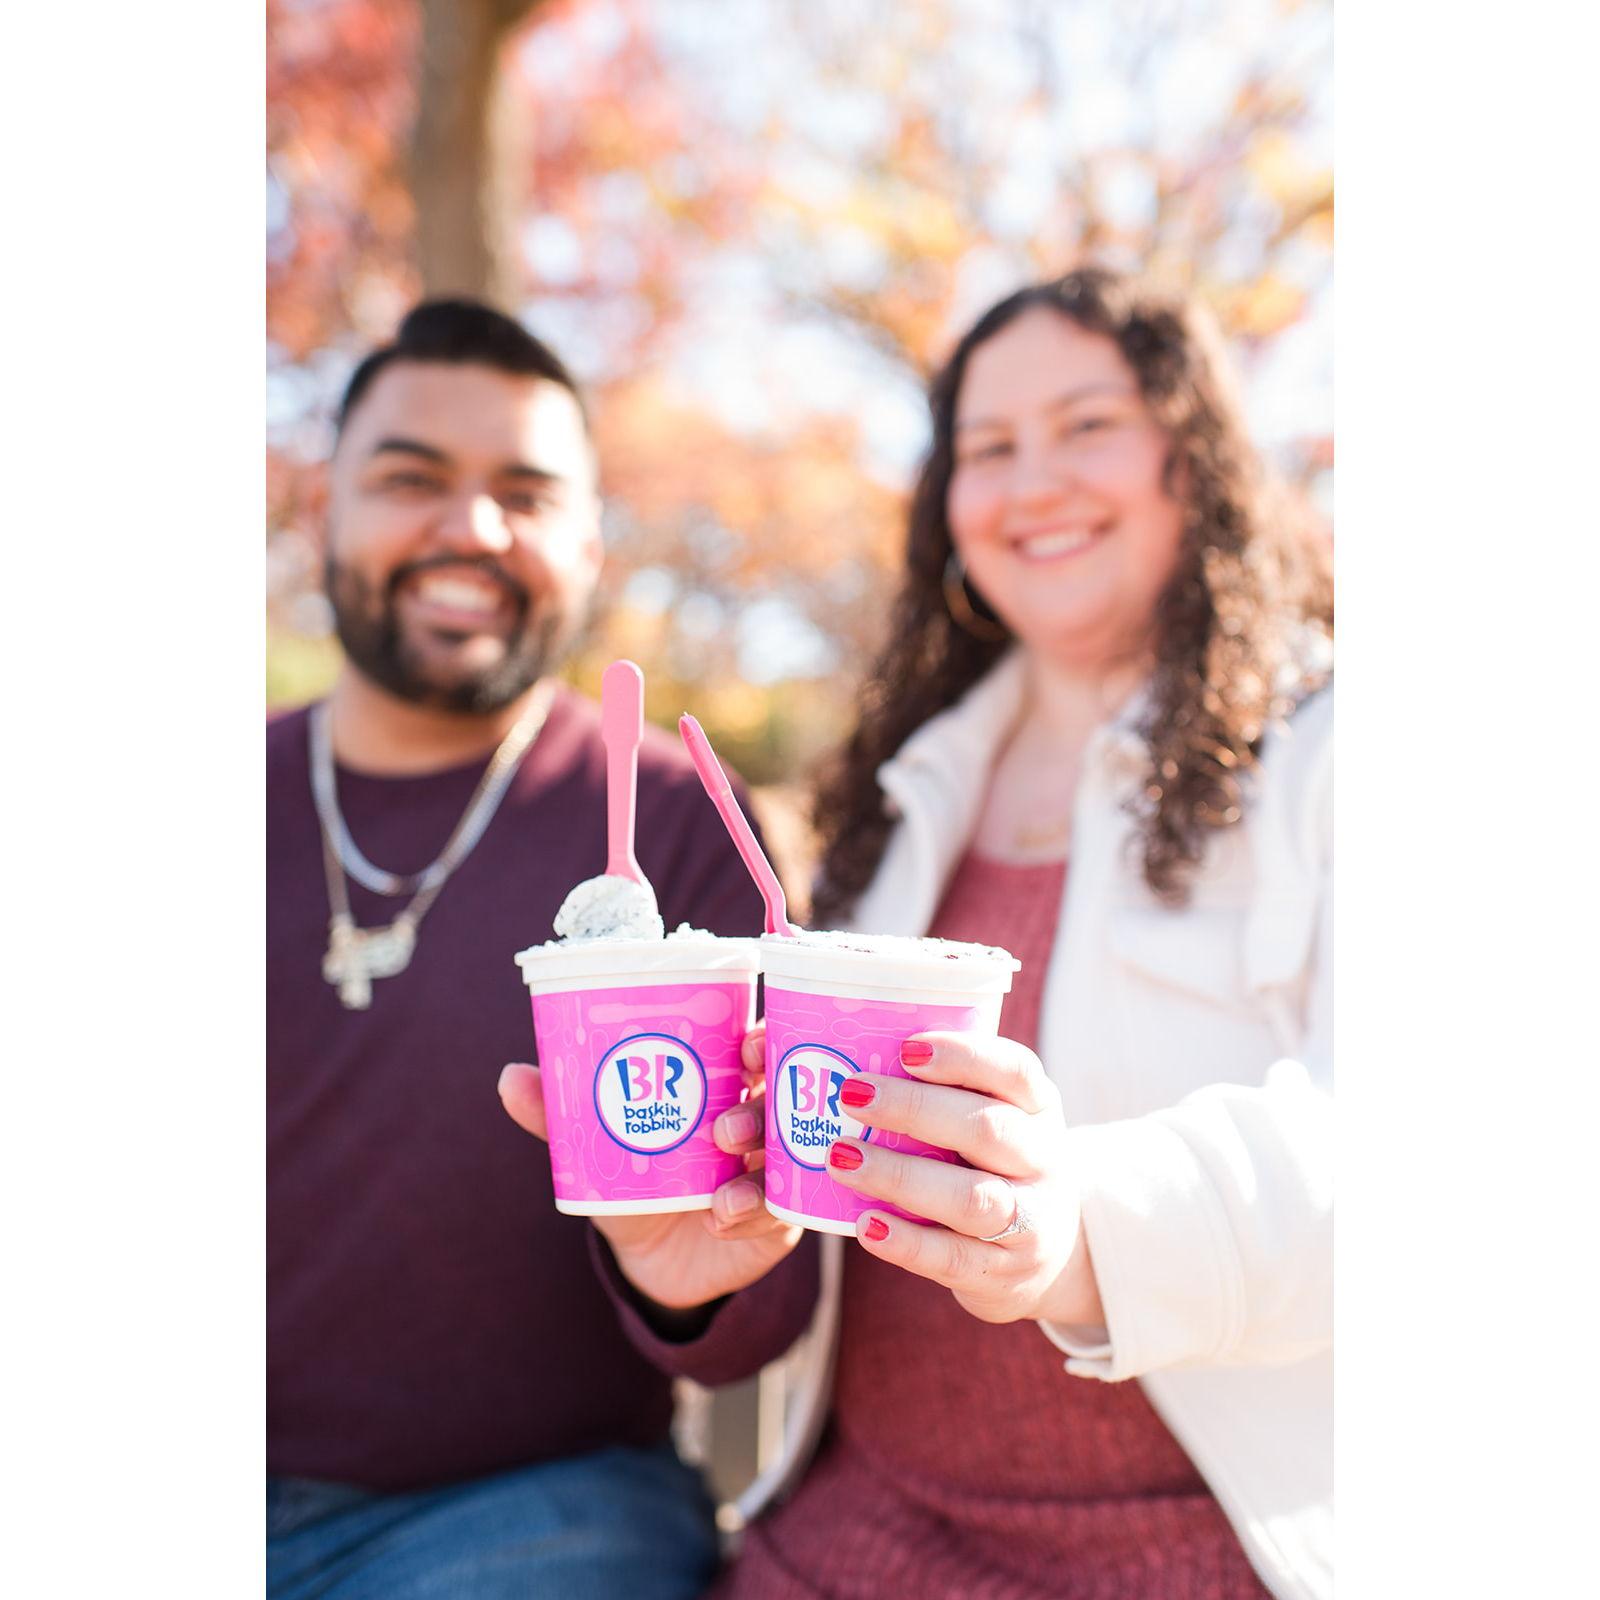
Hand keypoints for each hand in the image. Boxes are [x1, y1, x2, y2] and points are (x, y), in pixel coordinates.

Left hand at [498, 1021, 800, 1311]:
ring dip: (757, 1153)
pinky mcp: (777, 1219)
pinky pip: (777, 1209)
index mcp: (727, 1086)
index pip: (762, 1048)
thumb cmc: (636, 1183)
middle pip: (783, 1096)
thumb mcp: (598, 1150)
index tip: (748, 1041)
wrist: (653, 1262)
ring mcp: (774, 1170)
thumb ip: (559, 1117)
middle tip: (726, 1124)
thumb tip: (509, 1076)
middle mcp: (760, 1122)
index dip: (765, 1037)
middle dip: (763, 1102)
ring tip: (721, 1171)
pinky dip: (750, 1209)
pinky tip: (720, 1216)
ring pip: (786, 1151)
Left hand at [822, 1031, 1102, 1328]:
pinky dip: (906, 1242)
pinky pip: (952, 1257)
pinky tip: (865, 1225)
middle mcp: (1043, 1162)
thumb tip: (849, 1056)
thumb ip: (947, 1093)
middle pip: (989, 1130)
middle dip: (915, 1109)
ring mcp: (1030, 1223)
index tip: (906, 1049)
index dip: (964, 1057)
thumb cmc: (995, 1166)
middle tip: (850, 1096)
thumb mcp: (997, 1120)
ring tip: (841, 1158)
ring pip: (971, 1198)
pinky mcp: (1001, 1274)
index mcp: (1039, 1109)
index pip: (1015, 1072)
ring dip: (900, 1177)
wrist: (1048, 1256)